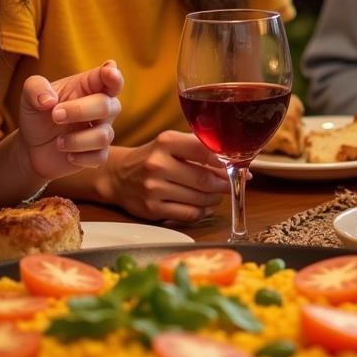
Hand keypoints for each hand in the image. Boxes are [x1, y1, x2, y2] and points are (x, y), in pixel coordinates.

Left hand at [17, 59, 122, 180]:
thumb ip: (36, 88)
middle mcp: (103, 106)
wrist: (32, 147)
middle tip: (55, 115)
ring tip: (58, 142)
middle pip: (107, 106)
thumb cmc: (38, 114)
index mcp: (90, 86)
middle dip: (79, 111)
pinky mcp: (99, 153)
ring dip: (76, 140)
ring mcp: (102, 129)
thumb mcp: (29, 95)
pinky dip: (80, 158)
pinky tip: (67, 155)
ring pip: (103, 136)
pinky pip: (100, 157)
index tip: (109, 71)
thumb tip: (49, 101)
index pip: (109, 77)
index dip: (112, 75)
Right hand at [99, 131, 234, 223]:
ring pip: (199, 198)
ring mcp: (153, 189)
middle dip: (224, 183)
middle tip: (232, 184)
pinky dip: (203, 211)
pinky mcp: (152, 209)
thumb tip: (232, 158)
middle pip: (205, 179)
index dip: (227, 161)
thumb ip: (198, 147)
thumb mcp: (170, 143)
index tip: (239, 167)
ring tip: (217, 193)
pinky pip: (189, 214)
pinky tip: (205, 206)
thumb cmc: (152, 156)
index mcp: (166, 142)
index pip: (206, 152)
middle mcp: (158, 164)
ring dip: (215, 198)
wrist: (117, 175)